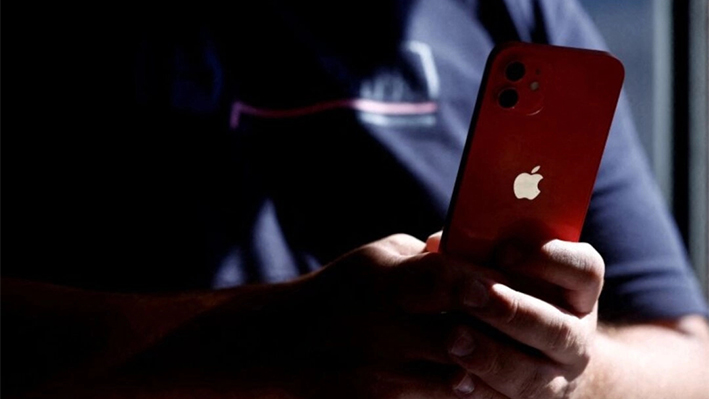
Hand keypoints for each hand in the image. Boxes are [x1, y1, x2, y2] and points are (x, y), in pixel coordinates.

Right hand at [124, 234, 504, 397]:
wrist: (288, 341)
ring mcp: (381, 367)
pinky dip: (463, 388)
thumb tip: (477, 250)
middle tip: (529, 328)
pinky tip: (479, 377)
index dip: (485, 281)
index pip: (445, 276)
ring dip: (487, 367)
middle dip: (497, 333)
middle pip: (459, 334)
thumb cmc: (343, 288)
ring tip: (513, 357)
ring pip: (456, 374)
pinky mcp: (381, 397)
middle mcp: (384, 325)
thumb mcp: (379, 257)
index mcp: (386, 280)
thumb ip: (426, 255)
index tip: (515, 285)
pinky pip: (439, 396)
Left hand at [428, 233, 604, 398]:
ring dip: (492, 357)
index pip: (584, 270)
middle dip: (511, 311)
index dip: (548, 259)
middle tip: (470, 295)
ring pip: (534, 375)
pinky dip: (482, 392)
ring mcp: (559, 377)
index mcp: (578, 291)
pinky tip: (456, 379)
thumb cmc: (507, 293)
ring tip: (454, 340)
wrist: (529, 353)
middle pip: (557, 327)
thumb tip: (440, 244)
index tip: (503, 250)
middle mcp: (576, 335)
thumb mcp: (504, 269)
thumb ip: (479, 253)